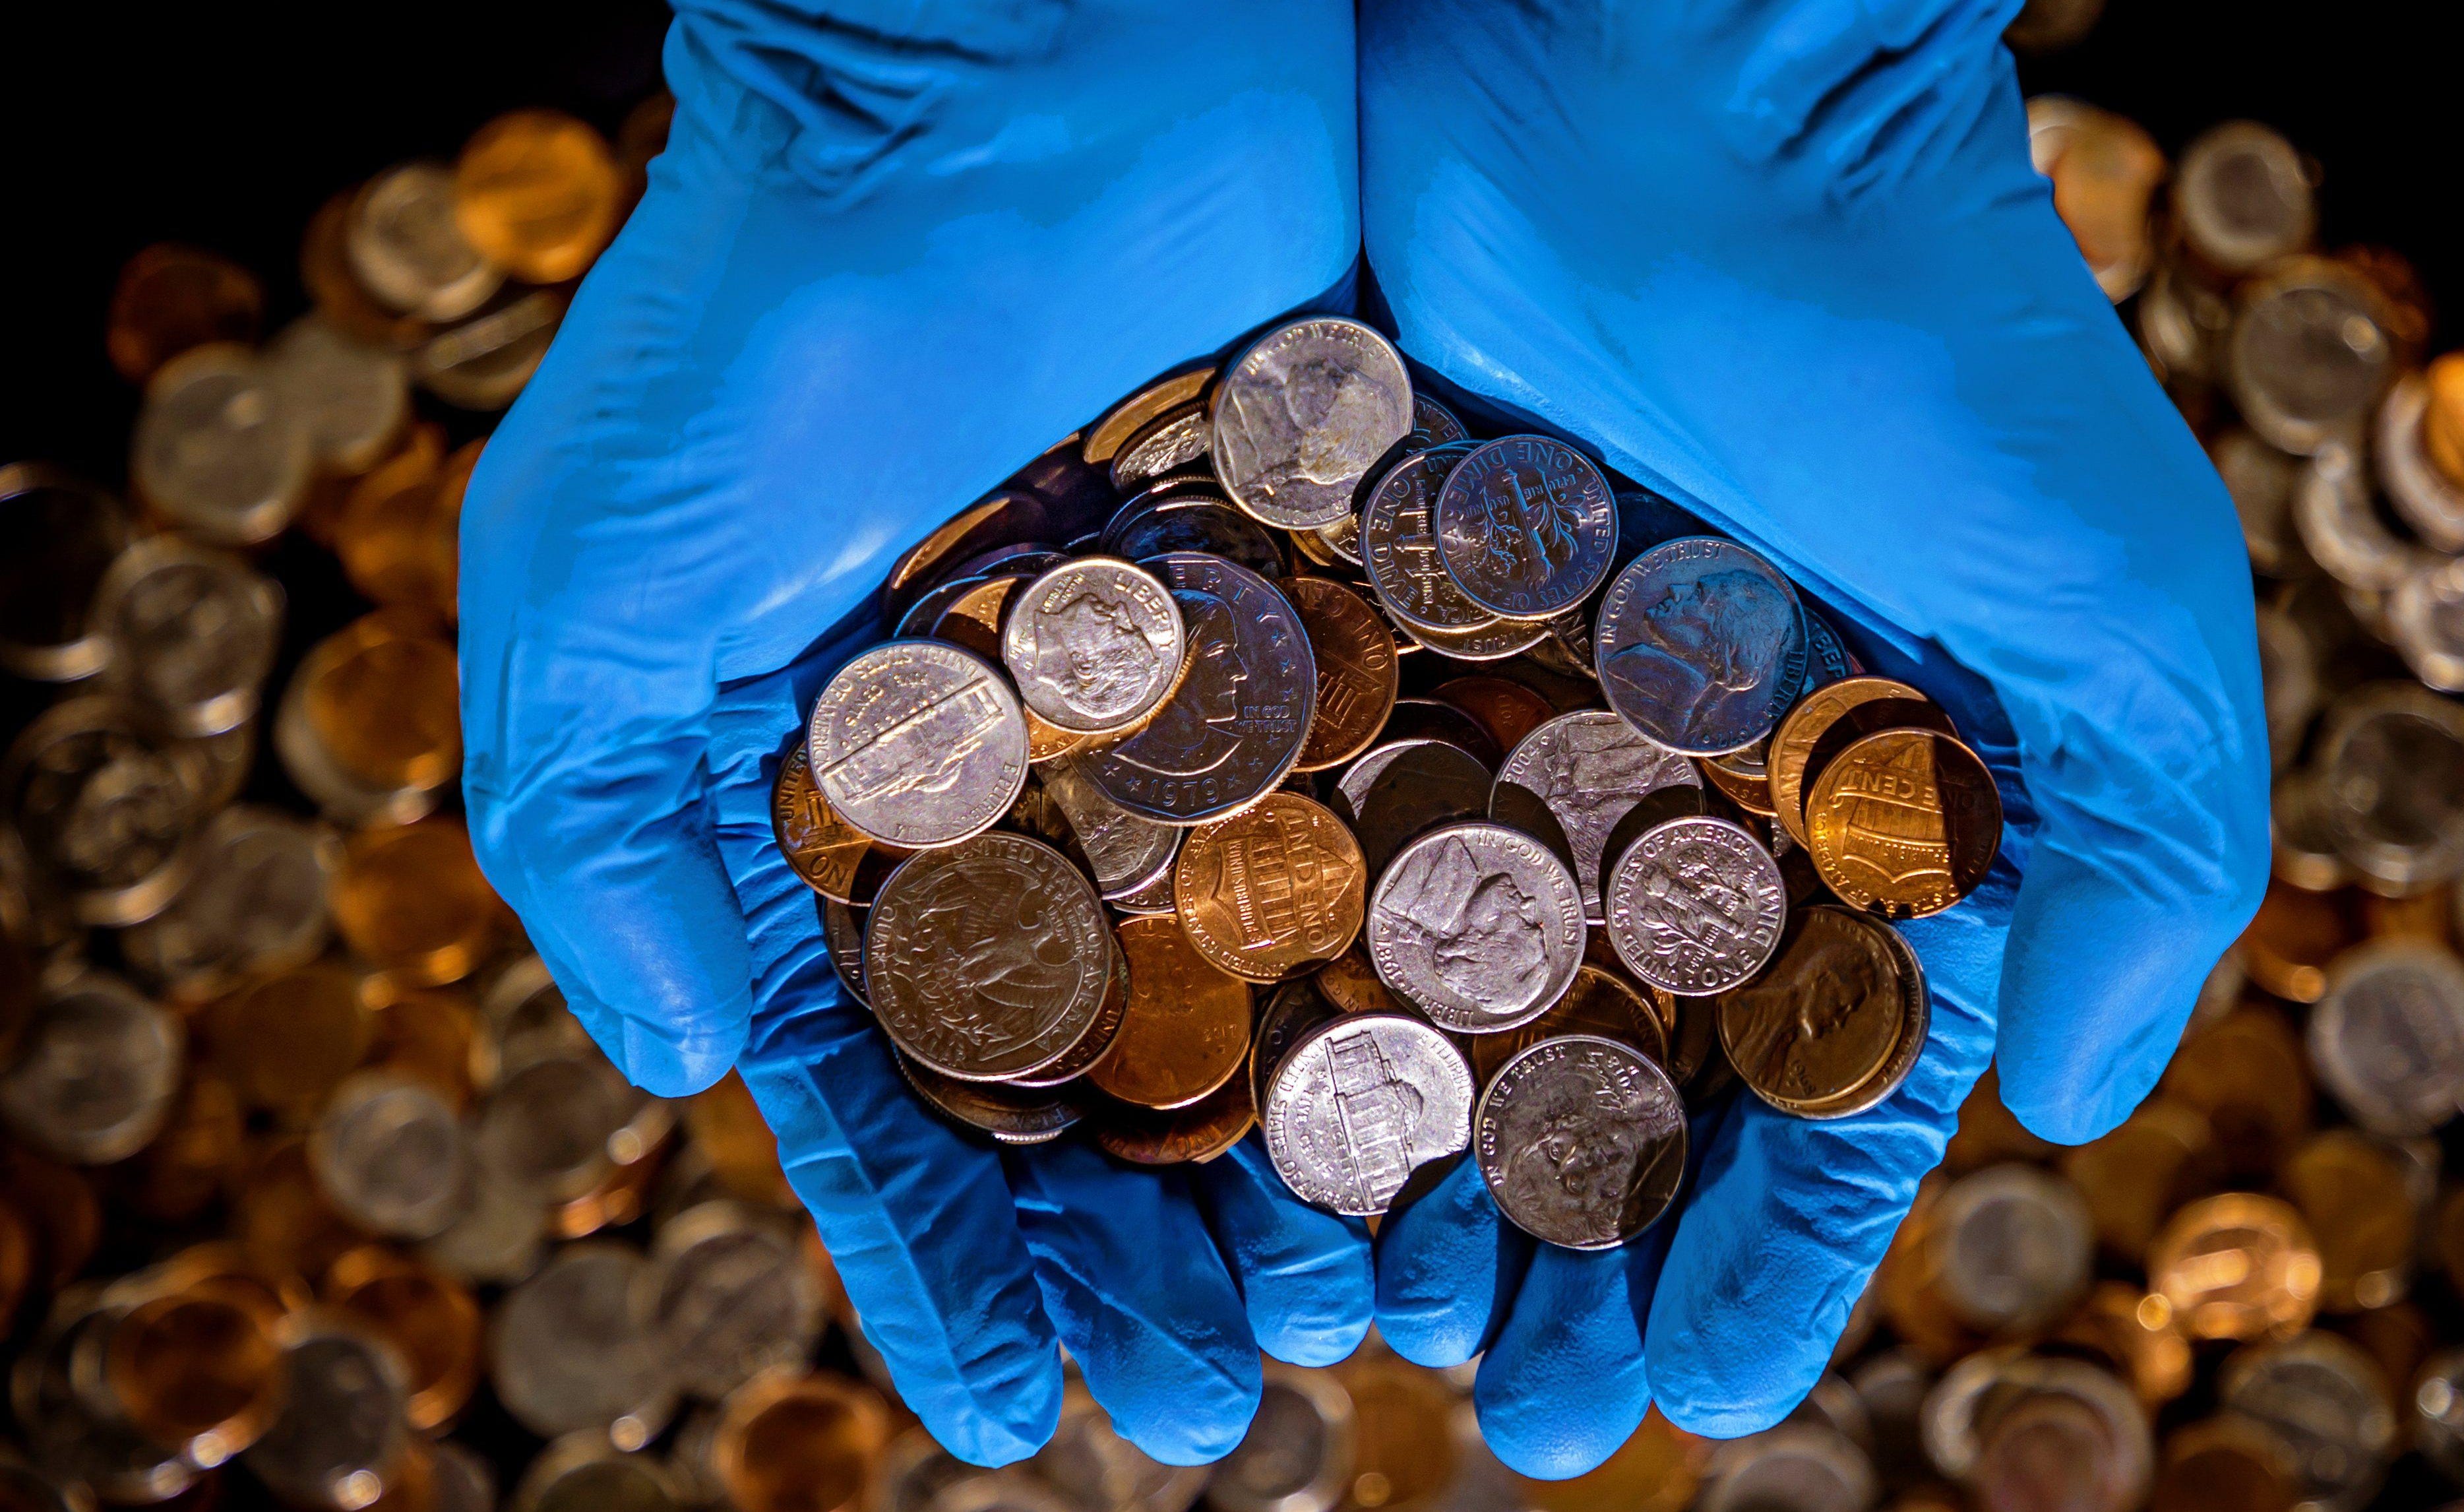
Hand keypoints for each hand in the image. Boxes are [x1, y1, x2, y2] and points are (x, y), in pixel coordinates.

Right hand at [458, 0, 1371, 1464]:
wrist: (1014, 48)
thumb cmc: (771, 314)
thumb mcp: (596, 580)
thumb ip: (589, 829)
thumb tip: (683, 1073)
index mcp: (878, 801)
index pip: (913, 1081)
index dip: (950, 1262)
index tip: (1011, 1419)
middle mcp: (1068, 777)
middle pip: (1125, 1071)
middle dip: (1160, 1248)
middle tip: (1232, 1401)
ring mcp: (1236, 702)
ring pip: (1296, 978)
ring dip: (1330, 1154)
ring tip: (1380, 1314)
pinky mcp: (1387, 610)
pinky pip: (1440, 816)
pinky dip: (1475, 961)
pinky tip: (1515, 1104)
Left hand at [1359, 0, 2268, 1475]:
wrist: (1674, 64)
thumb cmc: (1925, 326)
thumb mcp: (2114, 594)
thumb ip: (2145, 845)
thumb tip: (2089, 1097)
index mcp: (1849, 800)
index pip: (1811, 1078)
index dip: (1760, 1248)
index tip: (1688, 1394)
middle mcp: (1657, 777)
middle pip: (1599, 1074)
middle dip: (1560, 1248)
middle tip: (1500, 1410)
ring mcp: (1486, 704)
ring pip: (1425, 990)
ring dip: (1393, 1161)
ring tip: (1348, 1323)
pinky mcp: (1337, 620)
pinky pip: (1285, 838)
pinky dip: (1250, 977)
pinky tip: (1208, 1120)